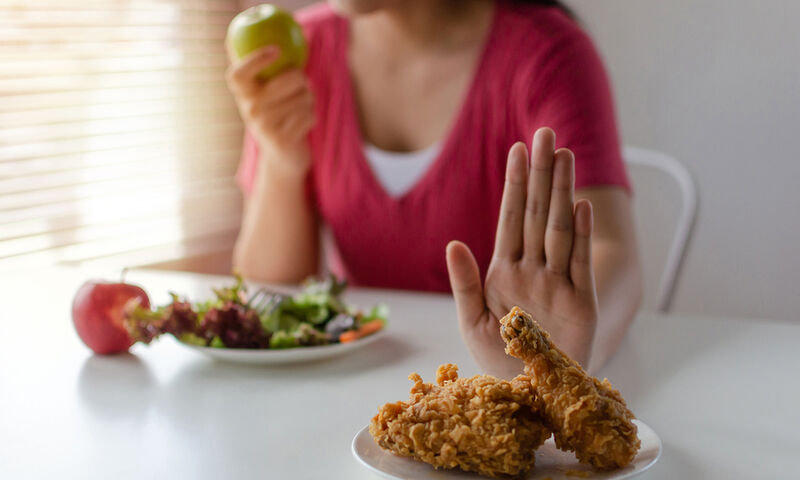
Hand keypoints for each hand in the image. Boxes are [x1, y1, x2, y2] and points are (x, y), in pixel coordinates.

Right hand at [226, 45, 314, 175]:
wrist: (282, 158)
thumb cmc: (277, 115)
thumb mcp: (266, 93)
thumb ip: (265, 66)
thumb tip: (274, 29)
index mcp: (243, 94)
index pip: (238, 74)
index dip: (255, 59)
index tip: (276, 50)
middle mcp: (249, 110)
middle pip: (288, 79)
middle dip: (302, 79)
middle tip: (301, 84)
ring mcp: (265, 127)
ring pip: (304, 97)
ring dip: (309, 100)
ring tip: (299, 109)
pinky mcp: (282, 140)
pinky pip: (310, 114)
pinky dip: (312, 116)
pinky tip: (302, 124)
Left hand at [446, 127, 598, 377]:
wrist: (528, 391)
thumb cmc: (499, 356)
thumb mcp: (472, 321)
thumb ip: (464, 282)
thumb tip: (454, 242)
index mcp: (504, 271)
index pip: (511, 219)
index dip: (515, 184)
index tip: (517, 150)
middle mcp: (533, 269)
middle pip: (537, 213)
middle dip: (540, 174)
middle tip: (545, 133)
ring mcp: (558, 283)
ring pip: (559, 229)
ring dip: (561, 193)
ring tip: (564, 156)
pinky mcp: (581, 303)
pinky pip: (578, 264)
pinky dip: (578, 236)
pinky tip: (578, 207)